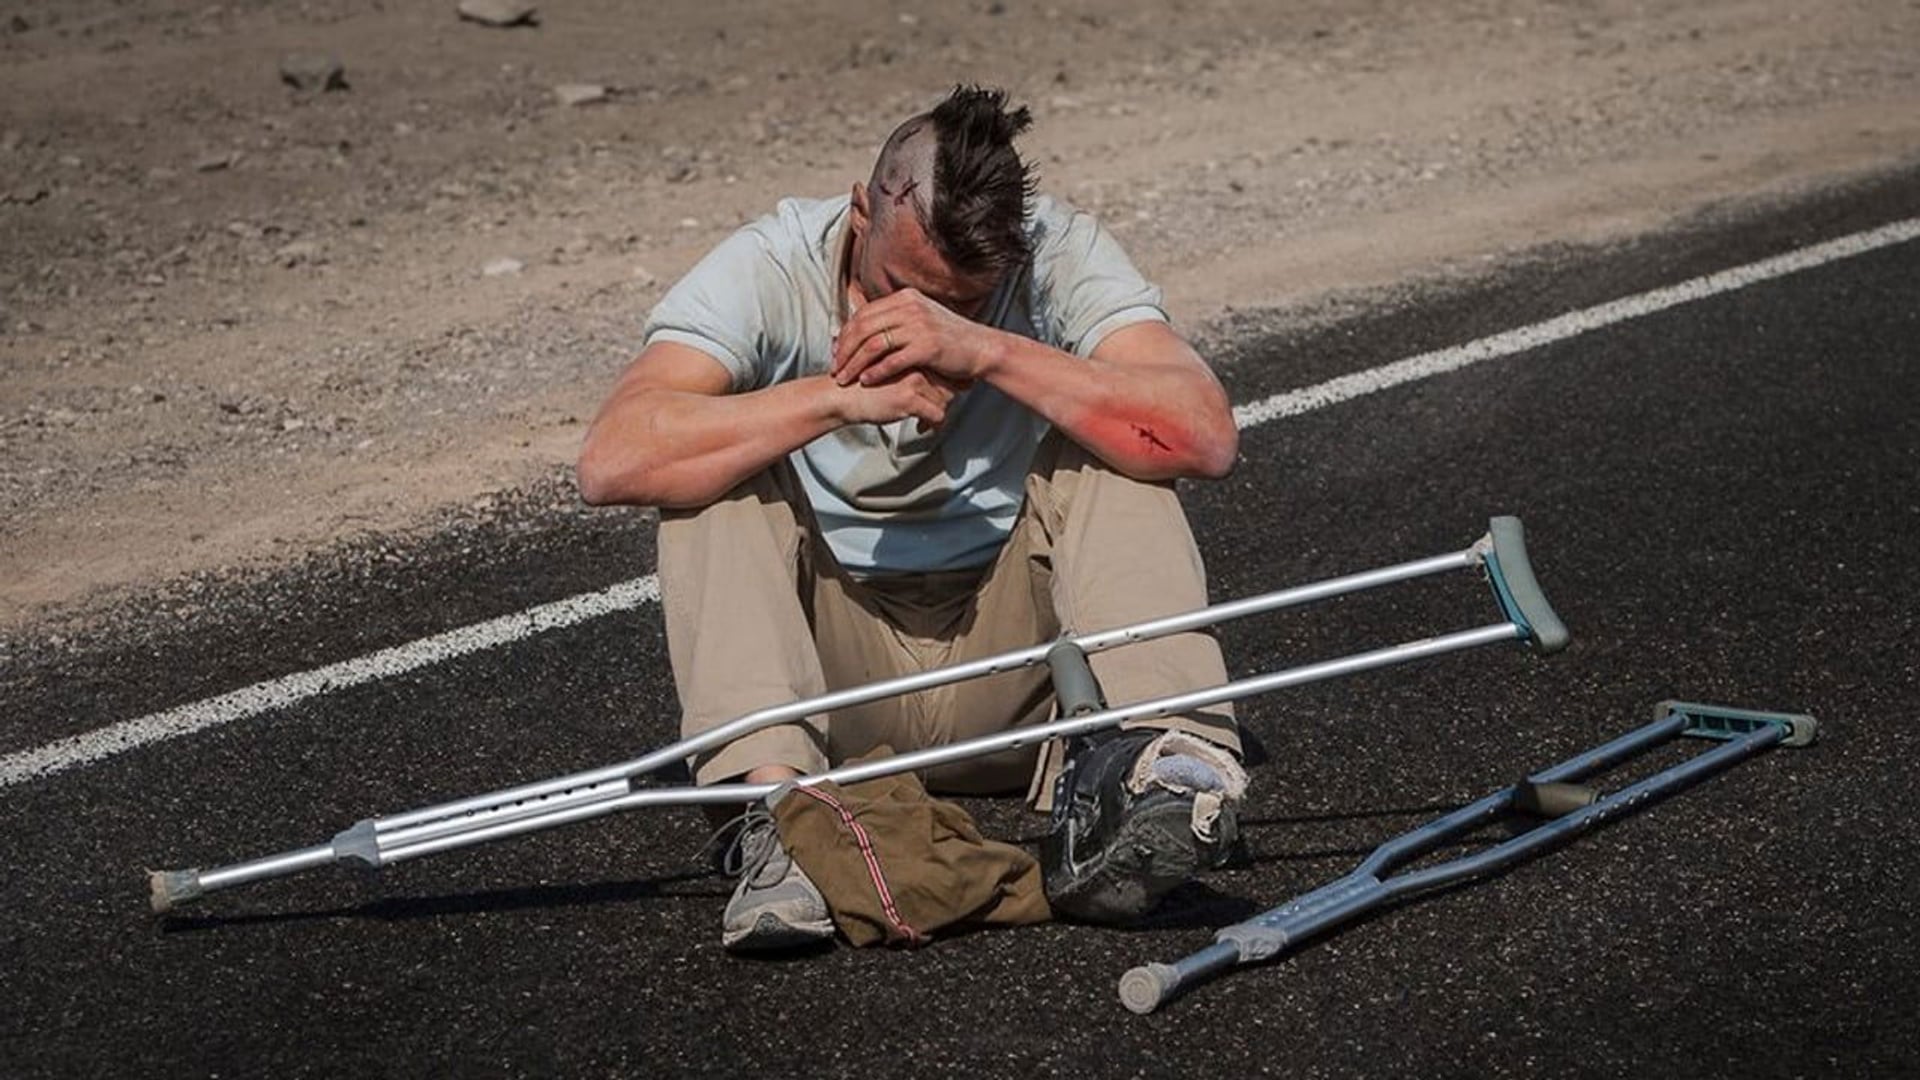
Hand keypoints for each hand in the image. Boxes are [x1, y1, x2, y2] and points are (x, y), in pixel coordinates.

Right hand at [826, 368, 966, 430]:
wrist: (838, 396)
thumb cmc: (859, 386)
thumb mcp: (885, 370)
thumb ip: (905, 371)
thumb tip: (926, 380)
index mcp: (910, 353)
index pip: (941, 368)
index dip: (948, 382)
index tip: (951, 391)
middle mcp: (915, 363)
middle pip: (948, 384)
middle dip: (946, 400)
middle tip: (939, 411)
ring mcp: (913, 380)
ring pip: (945, 400)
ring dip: (938, 413)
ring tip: (926, 421)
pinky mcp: (909, 398)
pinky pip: (937, 415)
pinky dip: (933, 425)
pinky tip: (922, 428)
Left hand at [832, 287, 994, 388]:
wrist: (982, 348)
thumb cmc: (951, 338)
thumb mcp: (922, 317)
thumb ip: (897, 318)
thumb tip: (870, 324)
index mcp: (905, 298)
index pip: (864, 313)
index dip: (845, 333)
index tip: (835, 351)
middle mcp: (910, 308)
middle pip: (863, 327)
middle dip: (844, 350)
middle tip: (834, 367)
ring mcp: (919, 326)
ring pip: (874, 345)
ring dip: (855, 363)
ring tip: (844, 378)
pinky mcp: (927, 347)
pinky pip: (892, 360)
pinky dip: (876, 372)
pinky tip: (866, 381)